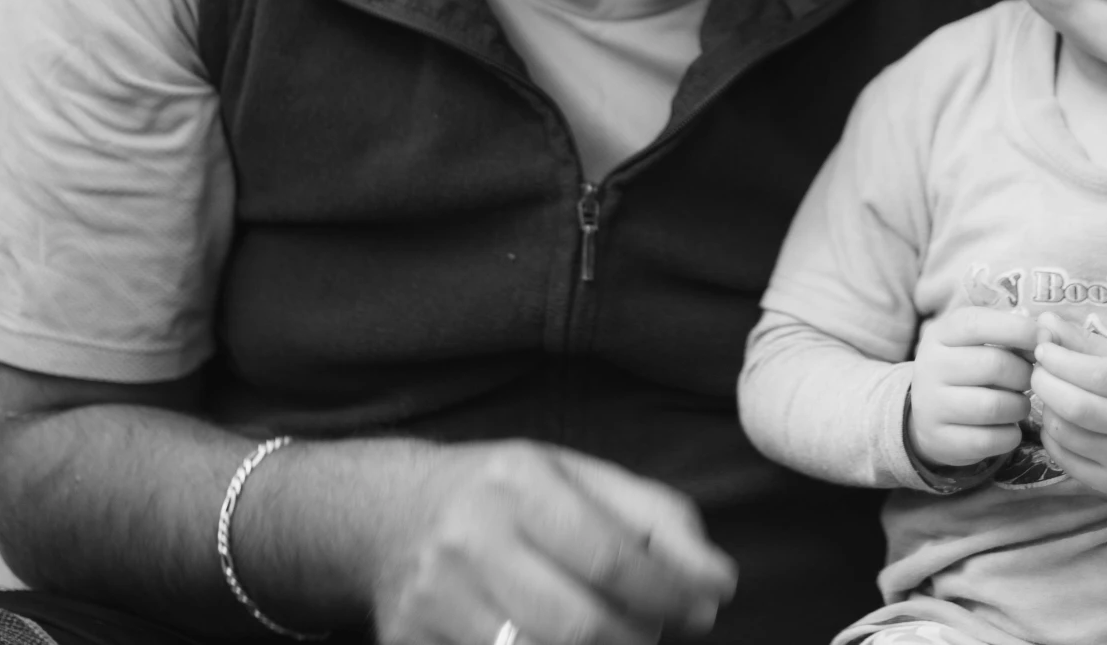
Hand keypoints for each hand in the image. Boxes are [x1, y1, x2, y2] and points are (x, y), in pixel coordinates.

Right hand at [371, 440, 736, 644]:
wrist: (388, 513)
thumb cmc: (505, 496)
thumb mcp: (578, 478)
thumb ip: (655, 518)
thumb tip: (718, 580)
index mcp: (517, 481)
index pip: (610, 558)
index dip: (669, 595)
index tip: (703, 610)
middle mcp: (470, 536)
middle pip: (577, 624)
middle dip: (637, 639)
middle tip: (655, 632)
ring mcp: (435, 598)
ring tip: (615, 637)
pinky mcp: (412, 642)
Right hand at [907, 305, 1036, 470]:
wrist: (927, 416)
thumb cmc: (967, 370)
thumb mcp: (977, 343)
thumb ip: (1010, 334)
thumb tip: (1048, 335)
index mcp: (940, 334)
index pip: (978, 324)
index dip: (1018, 329)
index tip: (1044, 339)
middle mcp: (930, 367)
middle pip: (994, 365)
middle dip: (1024, 374)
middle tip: (1029, 380)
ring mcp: (931, 406)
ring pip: (994, 406)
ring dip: (1019, 406)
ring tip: (1019, 404)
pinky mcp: (941, 440)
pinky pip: (990, 440)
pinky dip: (1010, 435)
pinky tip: (1008, 427)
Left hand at [1028, 313, 1106, 500]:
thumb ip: (1089, 343)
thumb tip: (1044, 322)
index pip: (1097, 375)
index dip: (1060, 360)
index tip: (1042, 348)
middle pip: (1078, 408)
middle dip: (1045, 383)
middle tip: (1037, 370)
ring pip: (1067, 434)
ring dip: (1046, 408)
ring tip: (1051, 394)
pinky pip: (1066, 460)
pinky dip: (1051, 436)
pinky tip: (1059, 421)